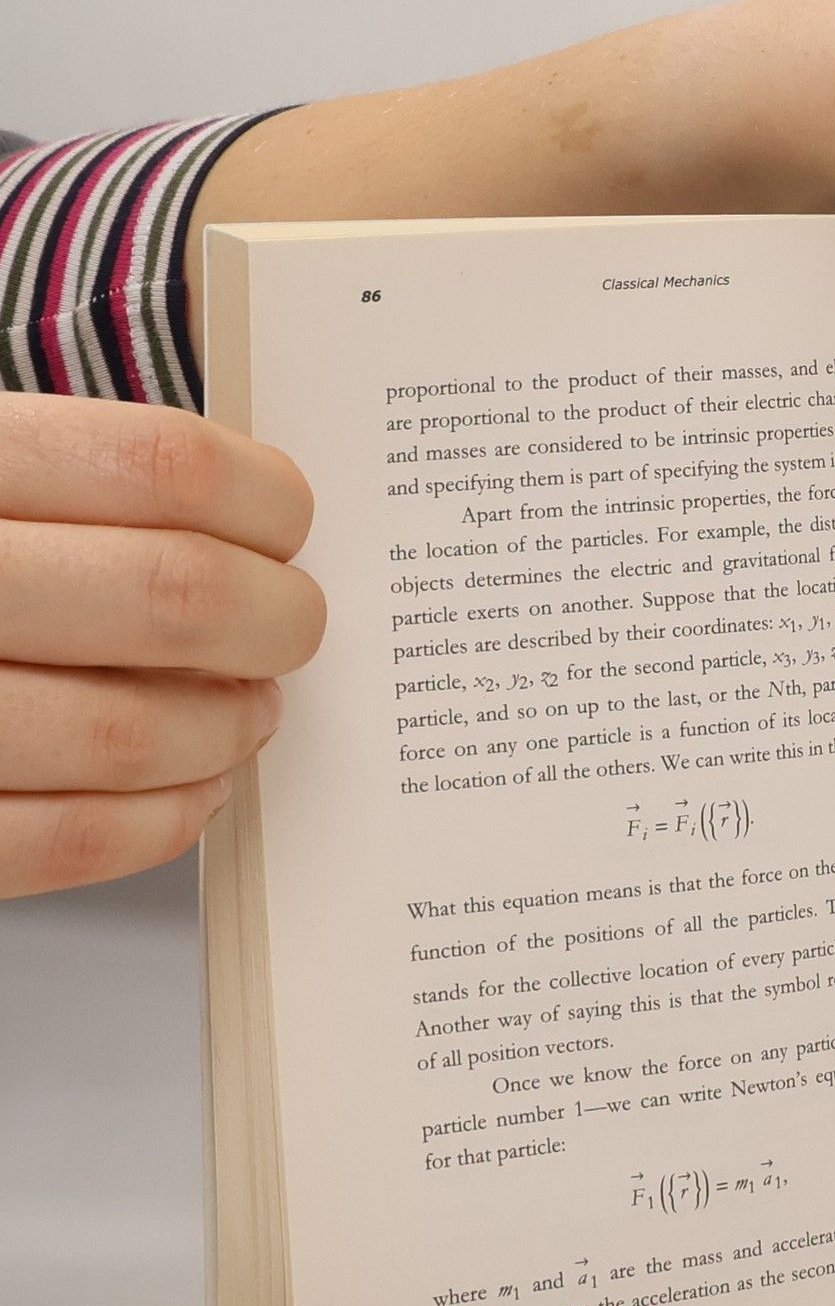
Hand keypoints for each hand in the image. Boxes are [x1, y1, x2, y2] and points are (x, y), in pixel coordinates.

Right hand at [0, 394, 322, 896]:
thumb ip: (73, 486)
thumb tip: (250, 525)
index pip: (163, 465)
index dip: (265, 501)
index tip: (287, 524)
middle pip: (175, 594)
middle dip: (275, 621)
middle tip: (292, 627)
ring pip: (132, 729)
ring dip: (225, 729)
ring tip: (246, 712)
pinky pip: (71, 840)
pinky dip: (163, 820)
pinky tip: (192, 791)